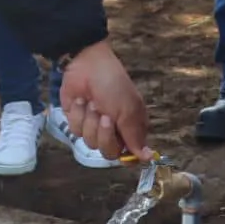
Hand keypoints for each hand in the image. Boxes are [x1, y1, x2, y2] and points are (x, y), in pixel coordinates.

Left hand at [60, 40, 151, 160]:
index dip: (125, 155)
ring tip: (93, 103)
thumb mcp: (128, 110)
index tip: (121, 144)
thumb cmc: (113, 84)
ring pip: (91, 143)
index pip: (130, 155)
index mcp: (131, 128)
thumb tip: (148, 158)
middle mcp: (113, 131)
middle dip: (105, 134)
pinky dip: (79, 115)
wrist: (87, 64)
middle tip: (106, 116)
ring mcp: (93, 126)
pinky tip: (81, 101)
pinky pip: (76, 131)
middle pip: (109, 153)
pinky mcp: (76, 120)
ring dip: (91, 121)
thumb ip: (135, 136)